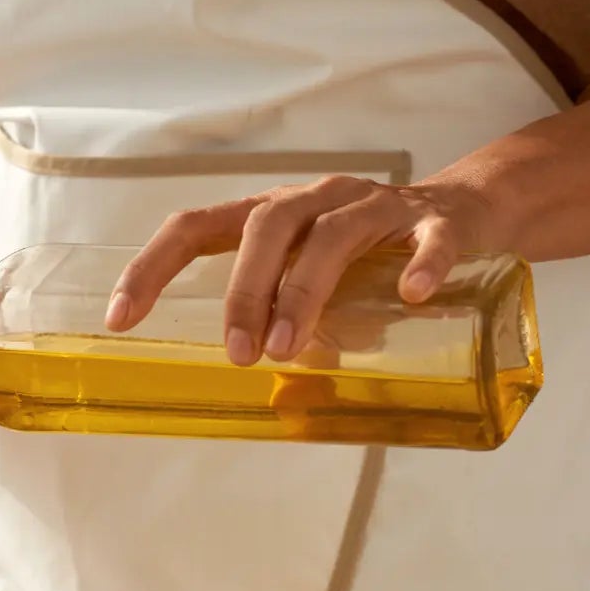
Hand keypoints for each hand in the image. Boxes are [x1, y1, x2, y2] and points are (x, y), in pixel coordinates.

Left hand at [106, 174, 509, 364]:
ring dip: (303, 291)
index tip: (119, 319)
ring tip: (288, 348)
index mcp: (272, 215)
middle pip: (265, 228)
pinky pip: (431, 237)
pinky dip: (422, 263)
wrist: (470, 211)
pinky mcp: (439, 221)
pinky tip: (413, 294)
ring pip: (332, 235)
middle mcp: (316, 200)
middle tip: (238, 355)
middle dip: (243, 292)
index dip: (150, 268)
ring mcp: (377, 206)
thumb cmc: (371, 255)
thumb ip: (285, 322)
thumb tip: (263, 390)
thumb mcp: (316, 283)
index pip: (194, 228)